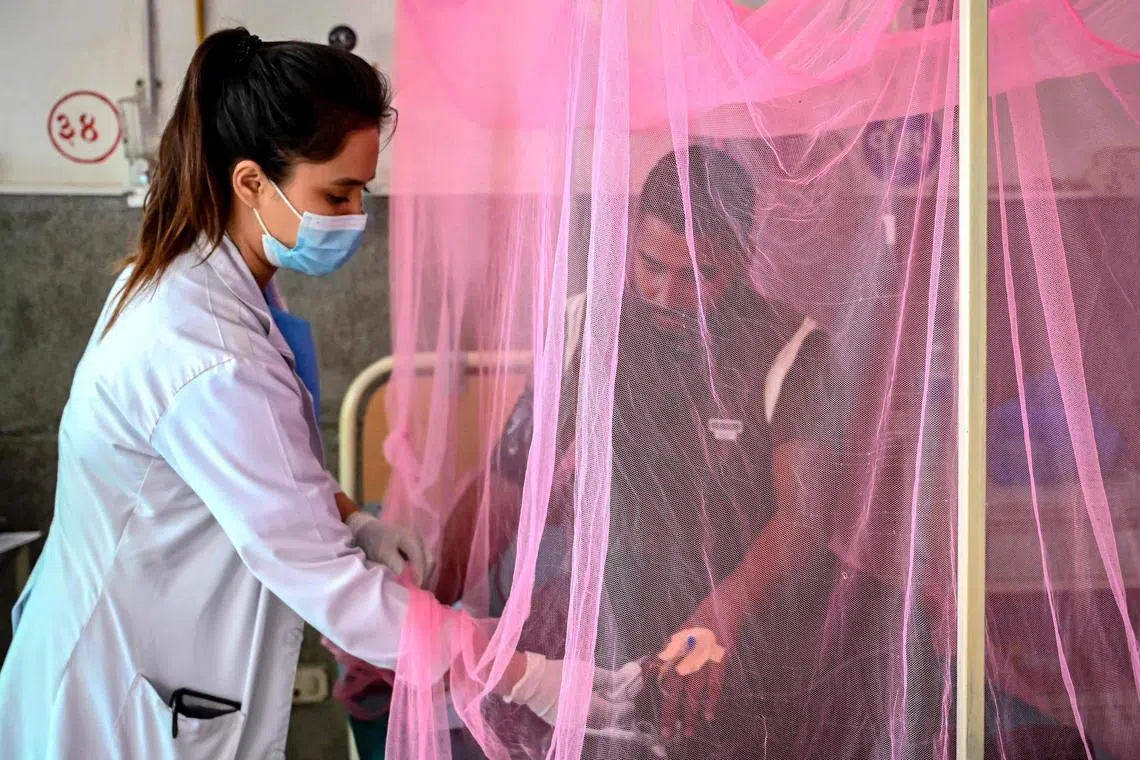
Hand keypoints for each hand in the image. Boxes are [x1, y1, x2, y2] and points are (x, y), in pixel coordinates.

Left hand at [345, 511, 433, 587]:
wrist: (368, 531)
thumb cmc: (375, 541)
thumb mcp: (383, 551)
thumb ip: (394, 561)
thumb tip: (404, 573)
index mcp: (412, 540)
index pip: (421, 559)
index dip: (420, 574)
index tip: (416, 587)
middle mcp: (419, 542)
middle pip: (429, 561)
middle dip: (426, 576)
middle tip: (419, 590)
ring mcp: (418, 545)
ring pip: (428, 562)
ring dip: (425, 575)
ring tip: (418, 588)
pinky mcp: (415, 550)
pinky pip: (423, 562)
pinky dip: (421, 572)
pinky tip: (416, 581)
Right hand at [505, 652, 643, 726]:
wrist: (530, 682)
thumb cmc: (560, 674)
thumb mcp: (587, 671)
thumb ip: (609, 678)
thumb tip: (628, 677)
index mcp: (593, 710)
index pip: (618, 713)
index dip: (627, 704)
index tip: (631, 697)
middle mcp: (585, 722)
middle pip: (607, 719)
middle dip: (615, 708)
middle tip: (618, 695)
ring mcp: (572, 724)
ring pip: (595, 721)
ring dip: (603, 710)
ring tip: (604, 696)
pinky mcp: (562, 722)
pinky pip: (583, 720)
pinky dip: (590, 712)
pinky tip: (589, 700)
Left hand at [657, 601, 743, 739]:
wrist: (720, 608)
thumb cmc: (697, 624)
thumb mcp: (676, 636)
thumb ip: (664, 655)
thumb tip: (648, 671)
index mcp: (673, 650)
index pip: (660, 676)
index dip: (656, 696)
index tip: (652, 710)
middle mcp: (684, 655)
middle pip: (675, 688)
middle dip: (670, 711)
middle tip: (667, 732)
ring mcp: (702, 658)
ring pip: (694, 691)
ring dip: (690, 712)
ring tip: (687, 731)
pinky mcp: (719, 660)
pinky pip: (715, 684)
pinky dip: (712, 700)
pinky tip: (709, 715)